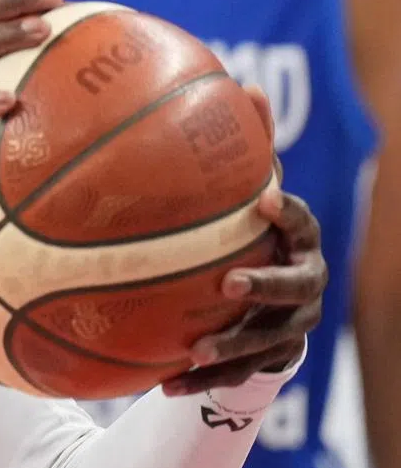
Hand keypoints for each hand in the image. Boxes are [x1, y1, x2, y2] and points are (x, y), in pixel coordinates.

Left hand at [162, 86, 326, 394]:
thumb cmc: (252, 228)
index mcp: (299, 240)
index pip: (304, 223)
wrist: (270, 294)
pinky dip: (203, 380)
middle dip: (265, 286)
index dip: (289, 214)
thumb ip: (250, 147)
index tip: (264, 202)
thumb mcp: (251, 188)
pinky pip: (239, 375)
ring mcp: (291, 326)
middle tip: (228, 282)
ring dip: (233, 346)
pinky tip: (163, 384)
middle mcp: (304, 284)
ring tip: (194, 348)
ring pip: (269, 342)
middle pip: (296, 290)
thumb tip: (243, 84)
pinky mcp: (271, 359)